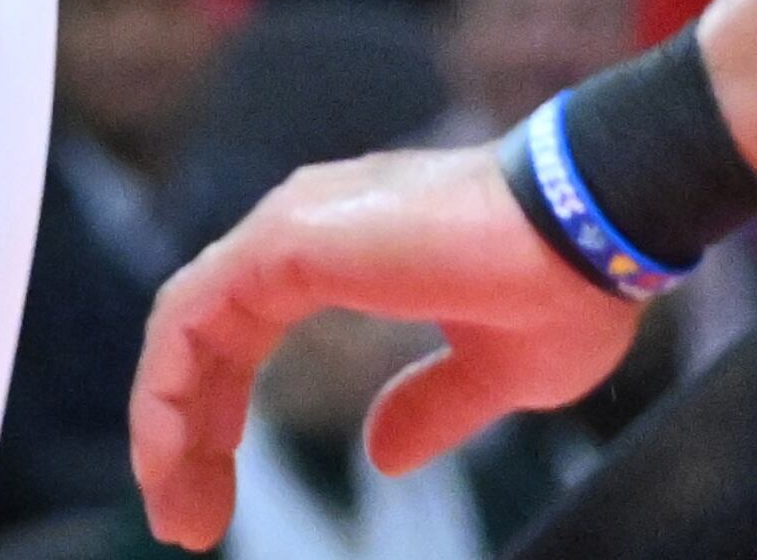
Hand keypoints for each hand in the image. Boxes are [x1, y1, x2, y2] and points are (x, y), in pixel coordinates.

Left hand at [131, 143, 644, 549]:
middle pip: (205, 339)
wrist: (589, 233)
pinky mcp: (287, 241)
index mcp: (340, 257)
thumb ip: (429, 407)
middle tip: (185, 527)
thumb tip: (382, 454)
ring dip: (167, 421)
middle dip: (185, 435)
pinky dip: (169, 384)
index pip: (242, 338)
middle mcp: (300, 233)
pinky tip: (171, 453)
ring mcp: (288, 229)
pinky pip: (193, 316)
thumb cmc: (559, 289)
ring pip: (187, 328)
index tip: (215, 501)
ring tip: (175, 512)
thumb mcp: (490, 376)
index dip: (218, 419)